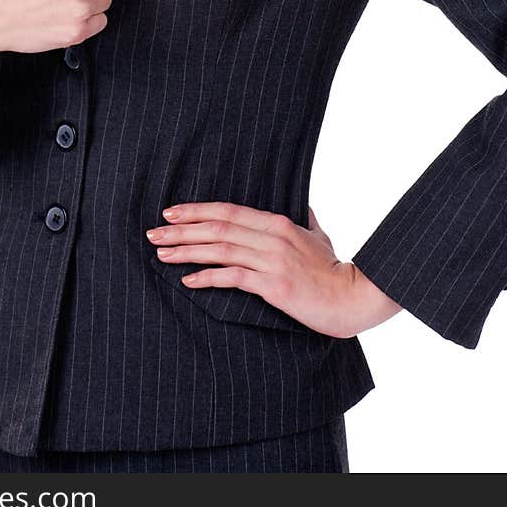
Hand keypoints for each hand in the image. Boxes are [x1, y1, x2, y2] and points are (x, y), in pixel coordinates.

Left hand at [145, 201, 403, 338]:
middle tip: (154, 232)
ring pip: (221, 249)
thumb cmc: (334, 270)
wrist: (353, 297)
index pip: (228, 210)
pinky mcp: (274, 285)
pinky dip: (208, 277)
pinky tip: (188, 280)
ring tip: (161, 253)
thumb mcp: (318, 236)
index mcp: (278, 222)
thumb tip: (304, 208)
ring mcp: (272, 260)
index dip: (197, 210)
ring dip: (187, 251)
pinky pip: (233, 277)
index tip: (171, 212)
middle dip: (182, 229)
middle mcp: (272, 236)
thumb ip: (306, 221)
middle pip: (218, 227)